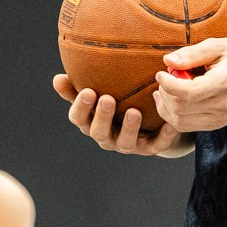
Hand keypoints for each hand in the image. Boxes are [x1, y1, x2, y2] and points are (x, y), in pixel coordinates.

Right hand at [54, 73, 182, 156]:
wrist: (150, 122)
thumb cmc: (118, 102)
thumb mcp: (98, 93)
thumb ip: (77, 88)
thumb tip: (56, 78)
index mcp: (91, 122)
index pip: (78, 119)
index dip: (81, 107)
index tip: (87, 91)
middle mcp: (107, 136)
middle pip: (99, 132)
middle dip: (102, 117)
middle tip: (107, 99)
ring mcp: (128, 144)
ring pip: (125, 142)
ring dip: (129, 128)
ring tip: (134, 112)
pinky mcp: (150, 148)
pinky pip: (156, 145)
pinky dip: (163, 137)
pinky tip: (169, 124)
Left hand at [152, 39, 226, 132]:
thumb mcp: (219, 46)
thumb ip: (192, 54)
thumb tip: (168, 61)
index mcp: (224, 83)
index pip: (186, 92)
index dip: (167, 84)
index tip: (161, 73)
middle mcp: (222, 105)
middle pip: (180, 108)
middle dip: (165, 94)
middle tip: (164, 79)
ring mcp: (220, 118)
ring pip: (180, 122)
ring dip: (166, 107)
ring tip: (165, 91)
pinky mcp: (217, 124)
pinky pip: (188, 126)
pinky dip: (174, 116)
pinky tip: (173, 101)